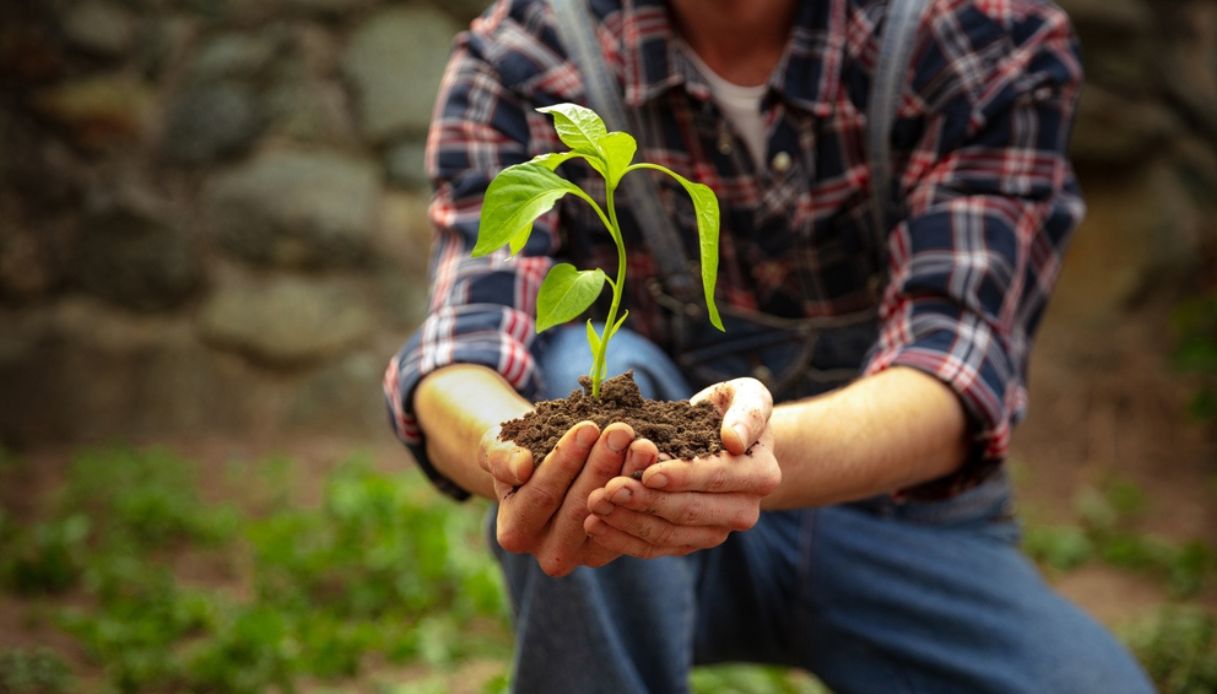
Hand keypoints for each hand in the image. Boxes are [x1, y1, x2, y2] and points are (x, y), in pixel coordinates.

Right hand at [478, 419, 636, 575]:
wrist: (539, 467)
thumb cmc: (518, 452)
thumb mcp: (499, 447)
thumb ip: (501, 456)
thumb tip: (520, 466)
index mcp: (515, 533)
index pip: (542, 495)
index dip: (565, 461)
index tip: (587, 428)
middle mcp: (548, 553)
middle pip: (580, 508)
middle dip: (602, 466)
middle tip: (622, 431)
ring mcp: (583, 556)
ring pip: (611, 516)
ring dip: (629, 478)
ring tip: (643, 444)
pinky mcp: (612, 549)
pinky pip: (632, 523)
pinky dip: (644, 492)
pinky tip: (655, 463)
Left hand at [583, 378, 779, 557]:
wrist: (728, 442)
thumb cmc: (732, 411)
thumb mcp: (748, 397)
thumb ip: (749, 413)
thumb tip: (734, 440)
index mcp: (760, 475)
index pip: (717, 478)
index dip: (681, 476)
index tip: (647, 471)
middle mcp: (743, 511)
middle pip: (688, 511)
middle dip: (645, 501)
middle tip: (607, 489)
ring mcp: (716, 531)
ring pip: (668, 534)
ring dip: (627, 521)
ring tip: (593, 504)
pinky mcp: (690, 542)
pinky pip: (654, 547)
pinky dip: (622, 538)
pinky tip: (594, 524)